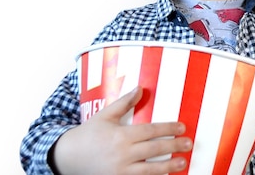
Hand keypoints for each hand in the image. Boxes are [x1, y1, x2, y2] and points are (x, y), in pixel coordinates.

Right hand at [50, 86, 192, 174]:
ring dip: (168, 167)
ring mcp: (120, 172)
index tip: (182, 127)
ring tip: (182, 163)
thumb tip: (140, 88)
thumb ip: (124, 103)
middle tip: (188, 144)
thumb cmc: (87, 135)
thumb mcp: (104, 116)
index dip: (168, 129)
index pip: (151, 131)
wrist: (66, 157)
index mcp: (120, 136)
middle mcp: (122, 155)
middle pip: (154, 150)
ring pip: (150, 171)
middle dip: (174, 146)